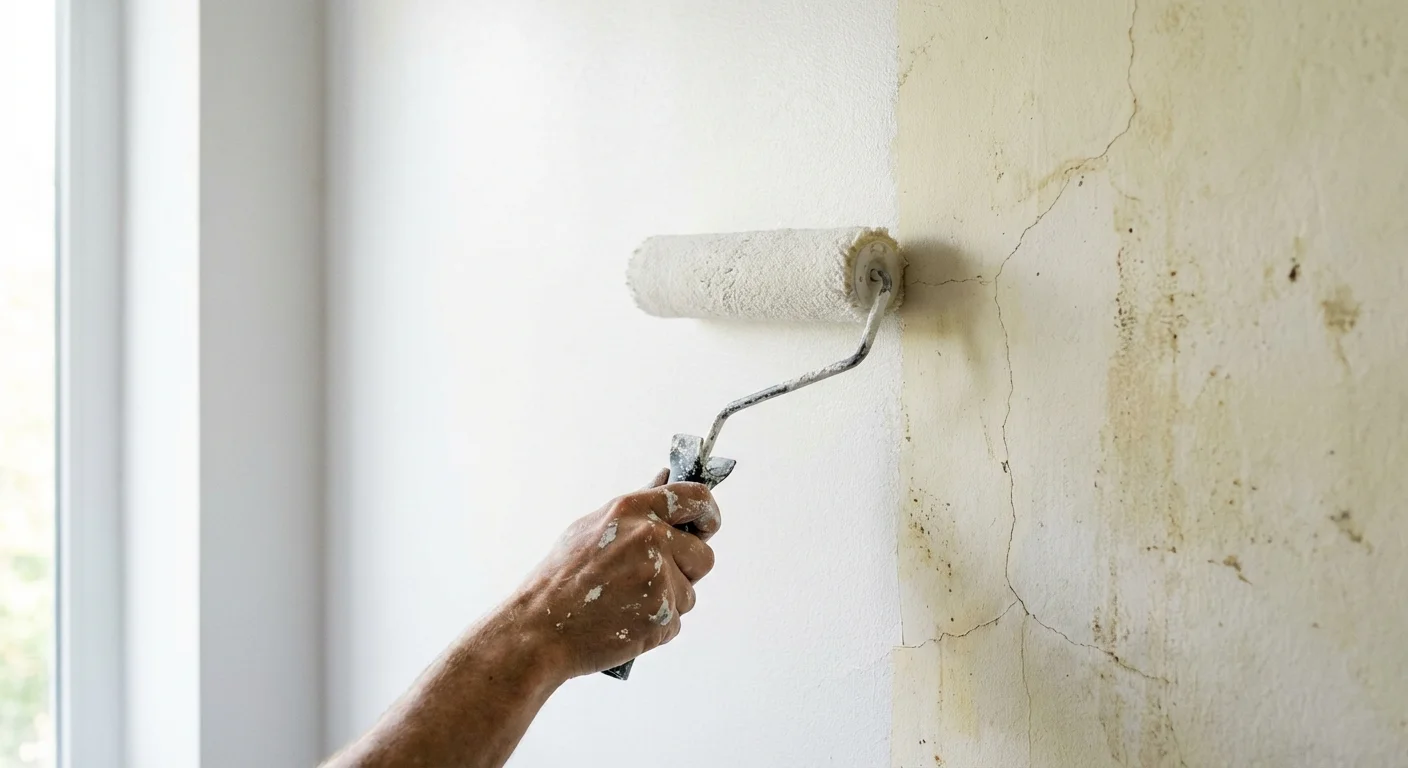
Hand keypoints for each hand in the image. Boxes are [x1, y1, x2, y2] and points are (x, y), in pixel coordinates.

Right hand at [513, 471, 721, 679]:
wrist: (539, 629)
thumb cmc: (561, 577)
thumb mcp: (593, 525)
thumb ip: (639, 505)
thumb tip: (666, 475)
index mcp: (633, 510)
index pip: (696, 499)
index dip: (708, 514)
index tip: (707, 526)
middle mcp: (650, 539)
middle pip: (704, 555)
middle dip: (686, 570)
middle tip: (649, 580)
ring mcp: (658, 578)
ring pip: (690, 593)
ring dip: (668, 601)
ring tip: (626, 603)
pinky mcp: (661, 616)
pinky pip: (677, 621)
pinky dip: (656, 626)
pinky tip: (625, 621)